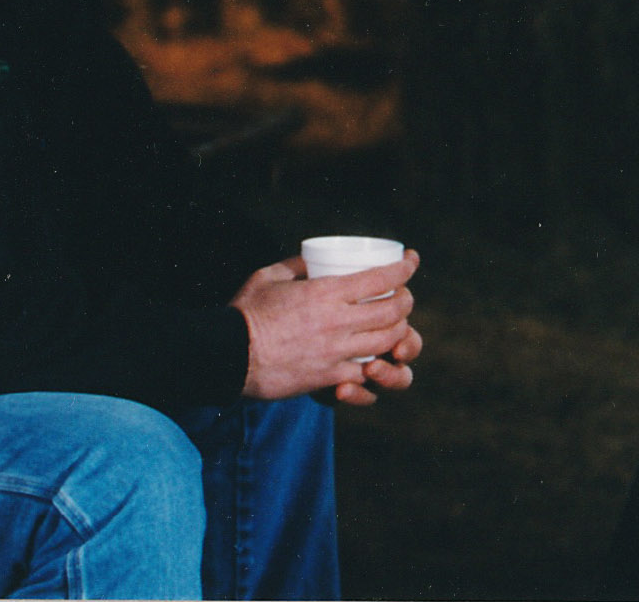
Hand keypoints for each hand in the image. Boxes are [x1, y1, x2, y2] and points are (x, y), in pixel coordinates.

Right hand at [231, 250, 421, 403]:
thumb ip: (296, 264)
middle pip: (394, 311)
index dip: (405, 268)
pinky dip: (374, 363)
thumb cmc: (245, 314)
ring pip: (387, 341)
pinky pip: (364, 372)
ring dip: (398, 331)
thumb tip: (313, 259)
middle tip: (404, 295)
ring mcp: (336, 352)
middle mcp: (338, 321)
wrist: (226, 357)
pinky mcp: (328, 378)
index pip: (382, 278)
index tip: (412, 260)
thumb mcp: (269, 276)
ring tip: (395, 324)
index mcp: (327, 293)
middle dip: (406, 300)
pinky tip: (374, 357)